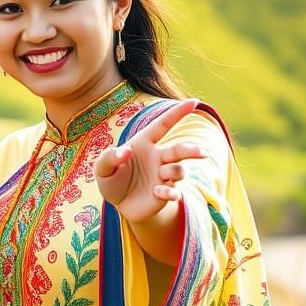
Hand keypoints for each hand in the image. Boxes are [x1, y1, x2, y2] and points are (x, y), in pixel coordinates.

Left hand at [94, 99, 206, 222]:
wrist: (118, 204)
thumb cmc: (111, 179)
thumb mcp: (102, 168)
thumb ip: (109, 157)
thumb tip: (125, 151)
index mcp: (144, 144)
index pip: (163, 125)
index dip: (177, 113)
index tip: (194, 102)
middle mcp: (158, 158)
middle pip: (179, 150)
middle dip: (192, 150)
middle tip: (203, 153)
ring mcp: (163, 176)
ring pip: (179, 170)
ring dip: (174, 172)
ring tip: (162, 176)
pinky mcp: (165, 194)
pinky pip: (174, 192)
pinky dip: (169, 193)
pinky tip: (158, 193)